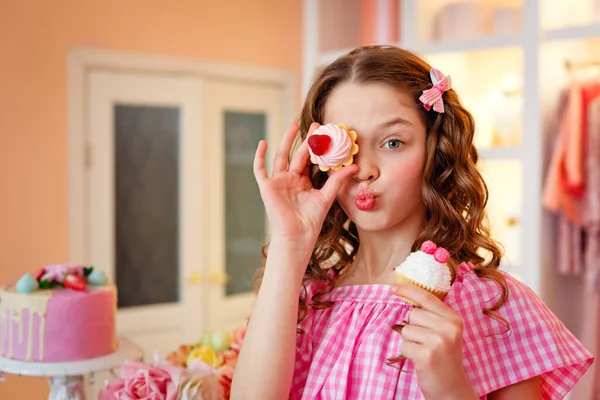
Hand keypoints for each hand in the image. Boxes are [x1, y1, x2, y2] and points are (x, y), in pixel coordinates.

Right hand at [253, 122, 357, 242]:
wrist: (298, 234)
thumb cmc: (311, 220)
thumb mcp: (327, 196)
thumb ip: (338, 180)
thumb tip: (355, 166)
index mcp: (303, 182)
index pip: (310, 160)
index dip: (317, 147)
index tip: (326, 134)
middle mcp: (290, 179)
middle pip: (297, 155)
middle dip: (306, 140)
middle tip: (316, 125)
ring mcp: (278, 182)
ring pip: (281, 156)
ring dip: (286, 141)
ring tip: (294, 126)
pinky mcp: (267, 186)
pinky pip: (260, 169)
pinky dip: (259, 156)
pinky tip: (263, 143)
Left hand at [391, 284, 477, 399]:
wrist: (452, 388)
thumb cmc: (444, 358)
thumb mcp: (446, 332)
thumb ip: (431, 315)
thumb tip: (406, 295)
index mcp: (453, 319)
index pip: (427, 297)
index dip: (408, 290)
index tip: (394, 288)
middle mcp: (448, 328)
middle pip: (413, 314)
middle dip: (413, 327)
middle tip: (426, 342)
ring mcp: (438, 341)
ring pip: (406, 330)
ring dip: (410, 341)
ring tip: (424, 351)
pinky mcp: (426, 354)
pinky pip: (403, 345)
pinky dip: (407, 353)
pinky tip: (420, 360)